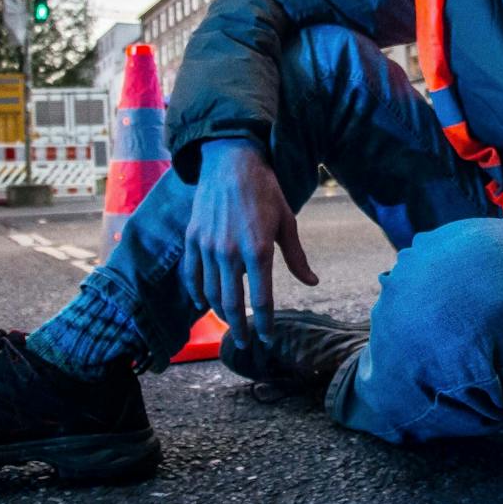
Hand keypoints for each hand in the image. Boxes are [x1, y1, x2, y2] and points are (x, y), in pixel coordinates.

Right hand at [183, 139, 317, 346]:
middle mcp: (229, 253)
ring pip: (209, 293)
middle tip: (244, 342)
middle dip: (238, 328)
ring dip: (219, 313)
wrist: (231, 161)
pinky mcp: (192, 239)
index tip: (267, 338)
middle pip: (231, 303)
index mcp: (257, 250)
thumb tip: (311, 283)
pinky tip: (204, 302)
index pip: (261, 300)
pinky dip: (196, 293)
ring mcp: (207, 246)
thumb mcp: (287, 222)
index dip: (264, 324)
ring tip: (228, 323)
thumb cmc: (265, 191)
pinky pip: (191, 275)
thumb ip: (296, 257)